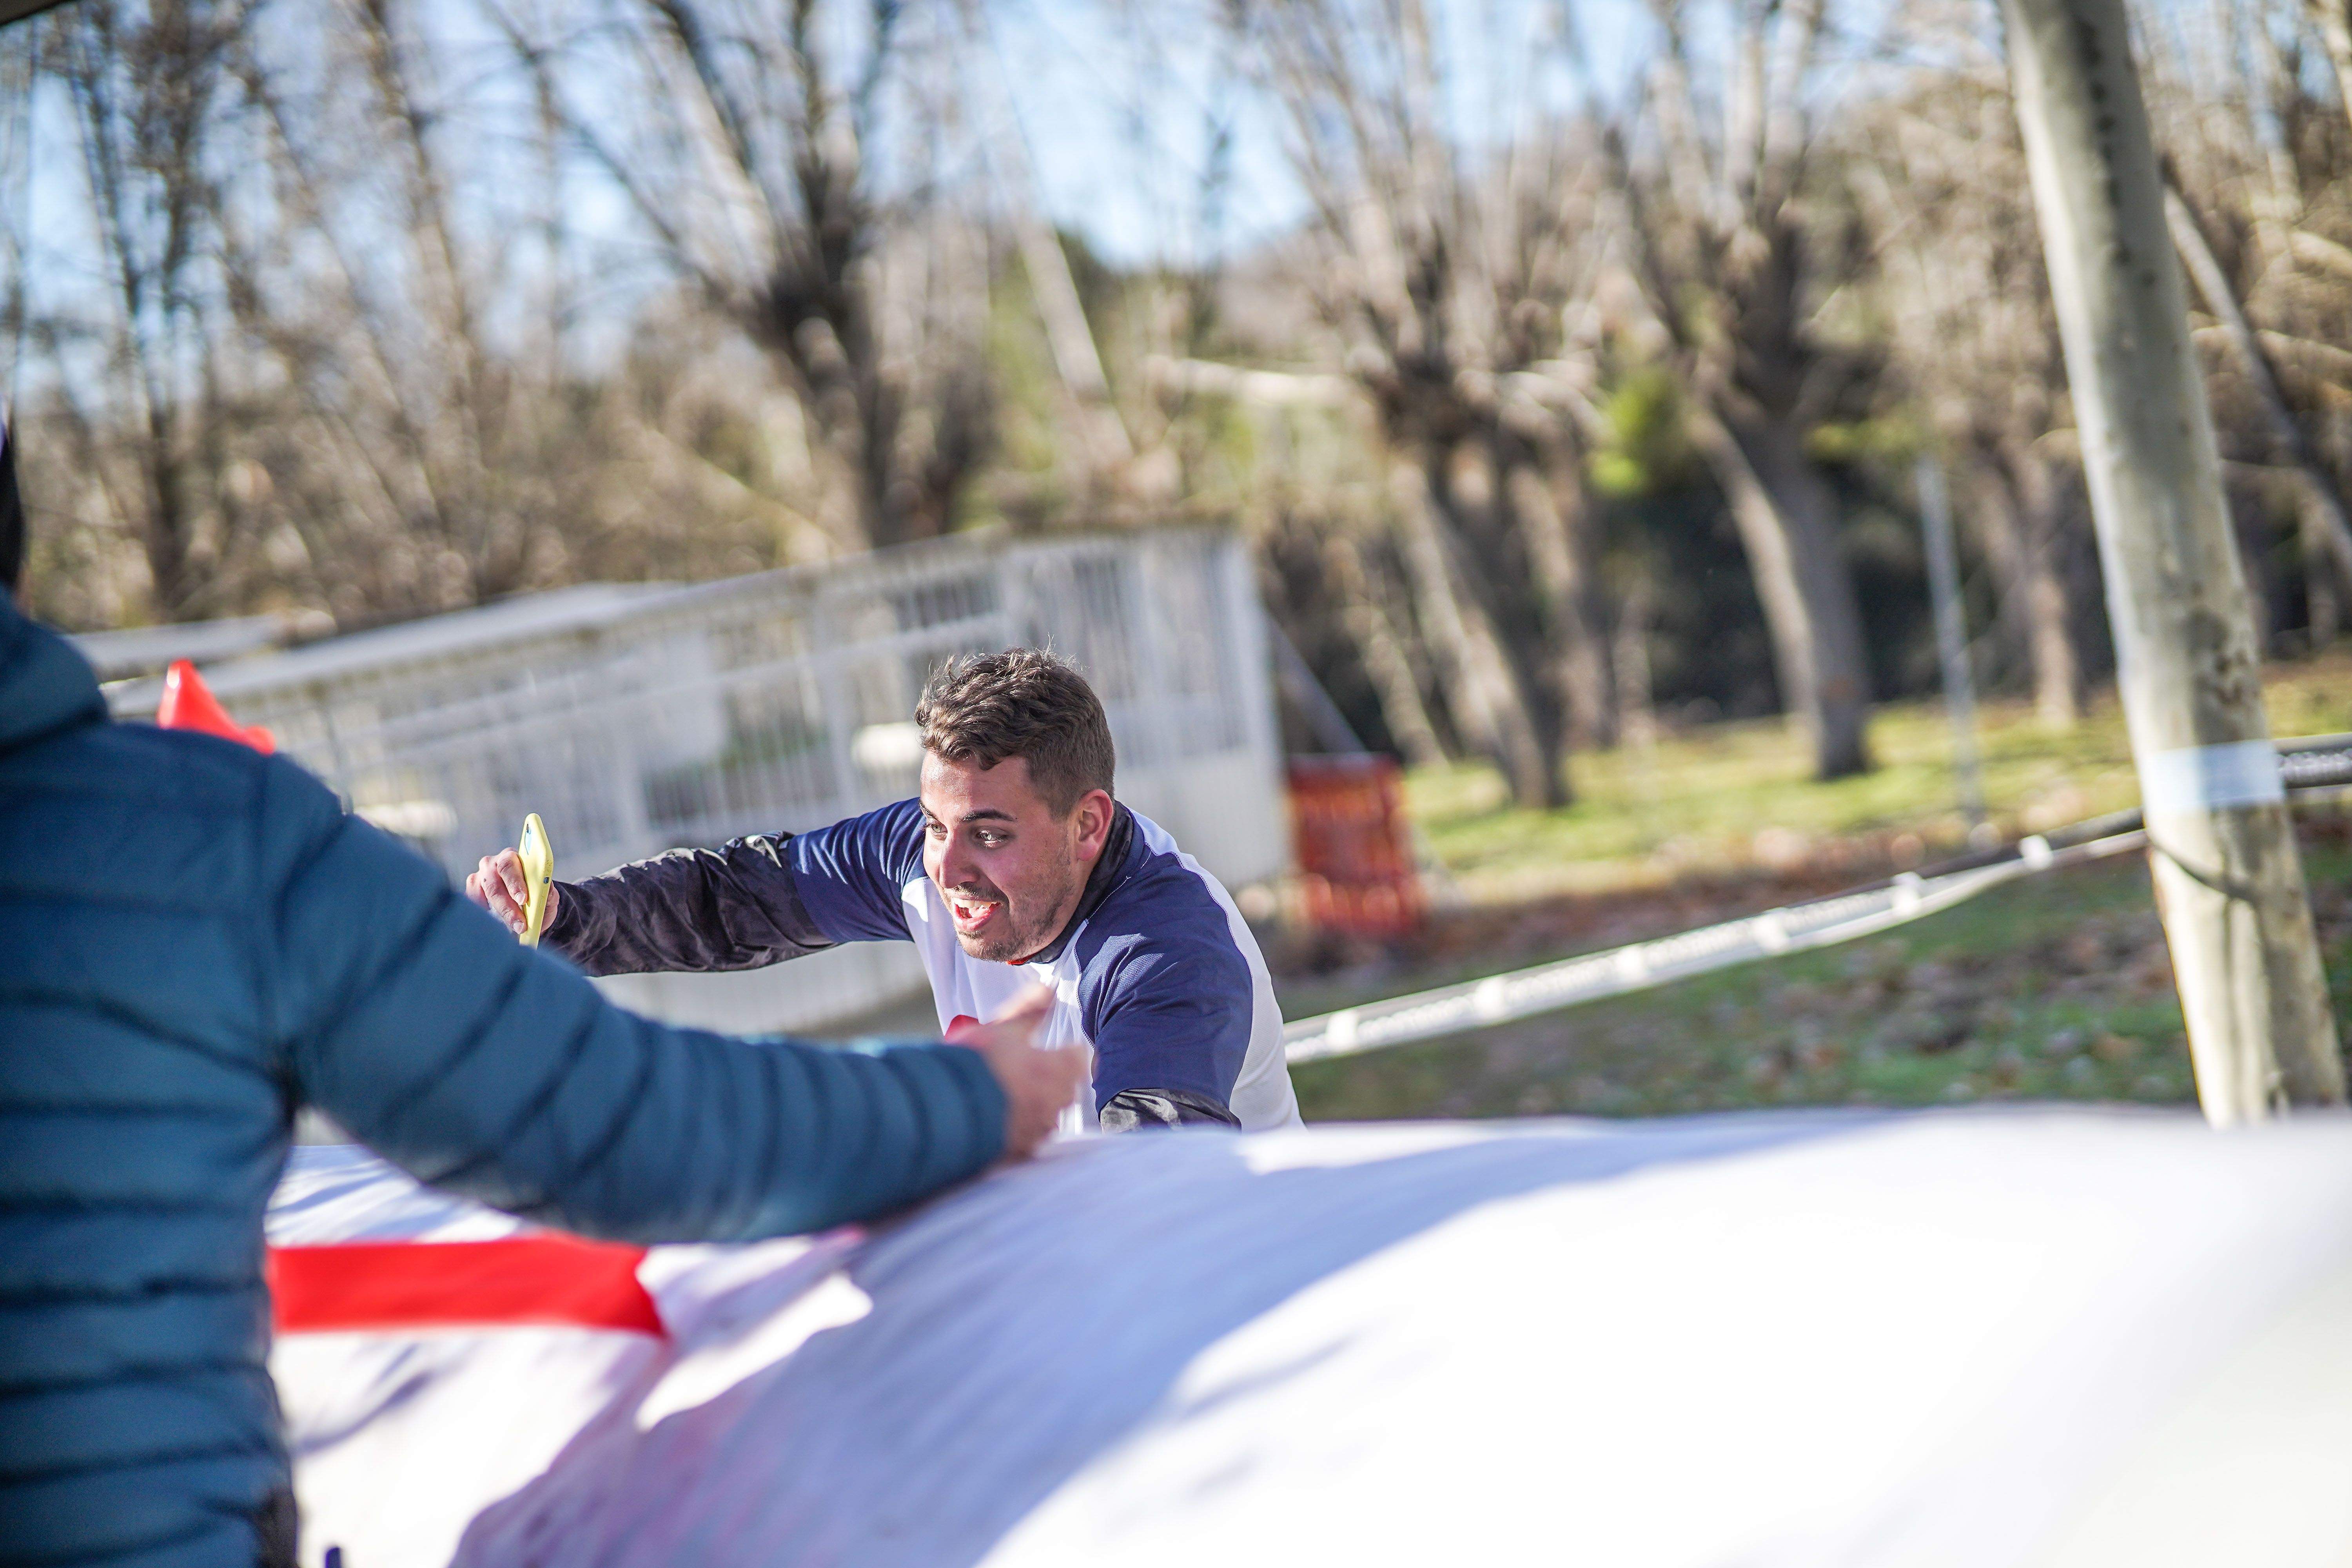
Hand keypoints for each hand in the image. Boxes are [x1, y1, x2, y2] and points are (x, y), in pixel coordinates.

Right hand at [465, 847, 556, 938]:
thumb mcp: (548, 895)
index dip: (514, 882)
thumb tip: (545, 888)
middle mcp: (491, 865)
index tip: (523, 899)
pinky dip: (486, 918)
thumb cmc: (536, 897)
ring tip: (513, 929)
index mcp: (511, 858)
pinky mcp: (470, 894)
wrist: (527, 908)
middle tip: (520, 923)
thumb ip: (548, 891)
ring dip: (498, 916)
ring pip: (482, 897)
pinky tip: (498, 928)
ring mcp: (478, 879)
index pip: (509, 865)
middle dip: (507, 906)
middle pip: (493, 884)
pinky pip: (473, 906)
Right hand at [958, 988, 1085, 1161]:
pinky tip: (997, 1116)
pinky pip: (1028, 1136)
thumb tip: (1047, 989)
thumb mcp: (1002, 1028)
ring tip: (1005, 1092)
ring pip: (1048, 1114)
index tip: (1056, 1047)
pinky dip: (1017, 1125)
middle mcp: (1055, 1103)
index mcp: (1058, 1070)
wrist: (943, 1111)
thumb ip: (1029, 1009)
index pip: (1080, 1057)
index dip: (1067, 1049)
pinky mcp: (1019, 1151)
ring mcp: (1038, 1130)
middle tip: (1024, 1068)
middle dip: (1050, 1077)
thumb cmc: (975, 1066)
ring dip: (1033, 1103)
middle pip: (1066, 1087)